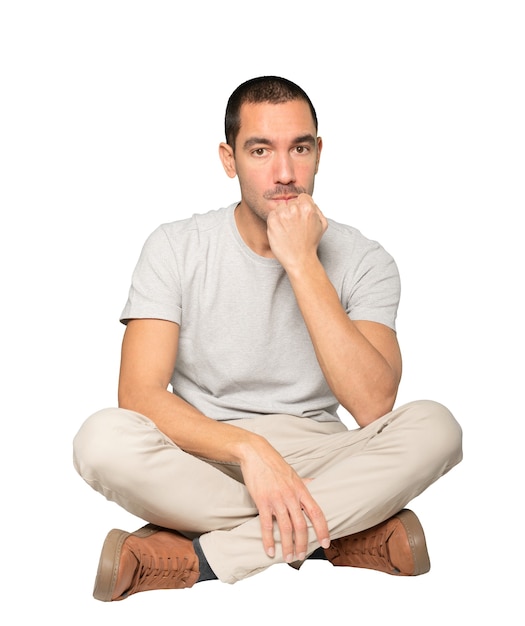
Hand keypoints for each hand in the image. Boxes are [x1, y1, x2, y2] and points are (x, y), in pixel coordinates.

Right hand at [239, 437, 329, 561]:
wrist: (256, 453)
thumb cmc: (274, 463)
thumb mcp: (293, 472)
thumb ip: (304, 482)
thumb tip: (315, 483)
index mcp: (301, 489)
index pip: (316, 513)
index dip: (323, 529)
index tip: (326, 543)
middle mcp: (291, 496)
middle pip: (301, 525)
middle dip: (303, 544)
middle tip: (301, 556)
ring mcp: (276, 499)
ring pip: (286, 528)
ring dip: (288, 546)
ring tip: (288, 557)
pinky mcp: (262, 501)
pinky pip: (267, 525)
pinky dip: (268, 540)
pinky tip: (270, 551)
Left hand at [266, 193, 327, 270]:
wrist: (299, 259)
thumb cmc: (310, 243)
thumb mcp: (322, 224)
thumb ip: (317, 209)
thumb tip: (310, 202)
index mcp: (308, 208)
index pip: (302, 197)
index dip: (301, 206)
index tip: (300, 217)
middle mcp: (295, 209)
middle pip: (290, 202)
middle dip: (291, 211)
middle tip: (293, 226)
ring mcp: (282, 215)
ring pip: (280, 207)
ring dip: (282, 216)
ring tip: (287, 229)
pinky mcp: (272, 221)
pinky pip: (271, 214)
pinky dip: (274, 221)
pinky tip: (281, 231)